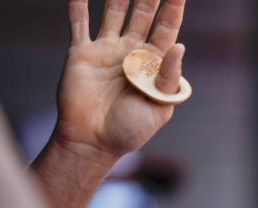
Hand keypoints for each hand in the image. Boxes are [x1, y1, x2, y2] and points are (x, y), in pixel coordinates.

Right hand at [51, 0, 187, 165]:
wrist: (92, 143)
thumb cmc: (129, 131)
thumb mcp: (158, 107)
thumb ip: (168, 77)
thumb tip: (180, 46)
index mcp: (153, 64)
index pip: (167, 27)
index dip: (174, 5)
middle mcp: (131, 51)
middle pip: (142, 12)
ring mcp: (106, 50)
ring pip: (113, 10)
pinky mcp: (81, 53)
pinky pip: (79, 24)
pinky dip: (78, 6)